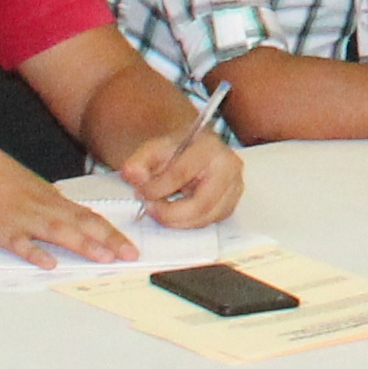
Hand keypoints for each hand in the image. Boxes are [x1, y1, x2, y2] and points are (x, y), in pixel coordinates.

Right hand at [0, 140, 137, 263]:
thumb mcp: (30, 188)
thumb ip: (52, 205)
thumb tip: (73, 217)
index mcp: (51, 200)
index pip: (89, 217)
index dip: (112, 233)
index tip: (131, 247)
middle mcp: (42, 208)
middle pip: (81, 224)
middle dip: (108, 241)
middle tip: (130, 255)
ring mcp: (21, 218)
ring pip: (57, 231)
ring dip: (82, 244)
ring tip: (103, 258)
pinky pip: (20, 242)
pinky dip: (34, 252)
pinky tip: (48, 263)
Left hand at [110, 121, 243, 230]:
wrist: (192, 150)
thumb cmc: (175, 150)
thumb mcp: (153, 149)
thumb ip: (139, 162)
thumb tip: (132, 175)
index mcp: (209, 146)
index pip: (182, 173)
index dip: (158, 188)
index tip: (141, 193)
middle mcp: (229, 166)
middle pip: (201, 203)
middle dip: (170, 213)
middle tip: (150, 209)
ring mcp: (235, 187)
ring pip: (206, 217)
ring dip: (177, 220)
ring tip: (159, 209)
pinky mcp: (232, 204)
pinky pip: (209, 221)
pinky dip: (187, 222)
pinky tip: (174, 212)